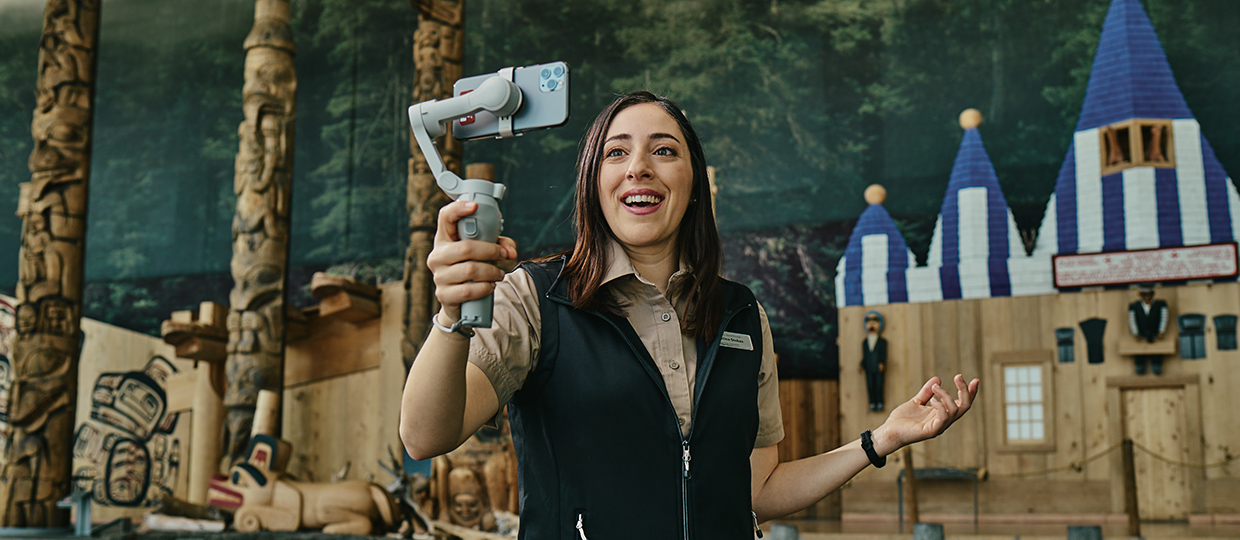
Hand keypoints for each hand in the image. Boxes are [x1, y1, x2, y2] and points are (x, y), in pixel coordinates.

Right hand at [426, 200, 517, 319]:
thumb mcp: (485, 252)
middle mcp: (437, 255)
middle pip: (466, 248)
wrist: (458, 301)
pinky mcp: (443, 295)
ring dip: (491, 272)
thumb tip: (511, 251)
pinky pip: (468, 290)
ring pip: (470, 270)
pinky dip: (484, 288)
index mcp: (444, 239)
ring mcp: (438, 276)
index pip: (445, 217)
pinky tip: (489, 286)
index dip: (458, 209)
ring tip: (499, 274)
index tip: (475, 205)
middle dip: (491, 251)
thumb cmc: (471, 268)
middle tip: (503, 256)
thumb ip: (501, 245)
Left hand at [872, 374, 978, 455]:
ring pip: (955, 410)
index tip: (975, 380)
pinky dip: (941, 406)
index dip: (970, 393)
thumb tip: (937, 379)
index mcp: (942, 414)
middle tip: (958, 376)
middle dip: (965, 391)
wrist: (889, 432)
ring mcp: (938, 427)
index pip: (961, 403)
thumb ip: (926, 392)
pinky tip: (932, 400)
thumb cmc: (902, 420)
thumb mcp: (916, 402)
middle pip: (964, 407)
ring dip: (947, 395)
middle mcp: (943, 421)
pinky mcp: (931, 431)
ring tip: (935, 388)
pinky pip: (944, 418)